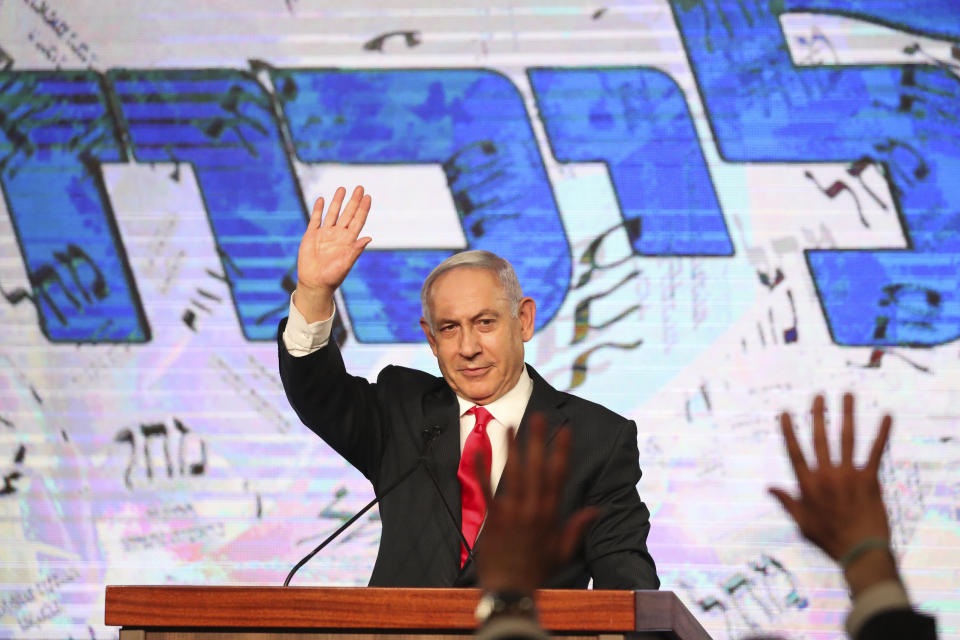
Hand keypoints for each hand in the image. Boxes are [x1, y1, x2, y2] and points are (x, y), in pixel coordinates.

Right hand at [294, 186, 371, 321]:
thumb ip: (356, 250)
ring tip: (342, 189)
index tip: (368, 197)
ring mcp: (325, 234)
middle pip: (347, 214)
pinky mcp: (311, 235)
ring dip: (337, 201)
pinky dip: (318, 209)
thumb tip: (369, 238)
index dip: (363, 209)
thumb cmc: (332, 277)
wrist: (314, 283)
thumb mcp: (346, 263)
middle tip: (360, 188)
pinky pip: (315, 219)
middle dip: (354, 201)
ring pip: (332, 214)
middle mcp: (338, 235)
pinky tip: (321, 200)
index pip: (358, 221)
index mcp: (348, 241)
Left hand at [475, 414, 597, 593]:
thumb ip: (578, 527)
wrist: (510, 589)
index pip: (558, 475)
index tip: (566, 430)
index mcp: (550, 514)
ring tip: (511, 424)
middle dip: (537, 440)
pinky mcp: (491, 518)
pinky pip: (485, 488)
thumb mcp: (563, 551)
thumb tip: (597, 509)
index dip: (562, 451)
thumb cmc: (536, 571)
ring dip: (511, 447)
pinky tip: (479, 450)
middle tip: (539, 416)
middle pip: (535, 467)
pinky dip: (481, 468)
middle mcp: (532, 509)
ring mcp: (511, 512)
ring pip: (512, 473)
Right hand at [769, 394, 892, 566]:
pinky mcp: (870, 479)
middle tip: (818, 396)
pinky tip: (887, 416)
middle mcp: (826, 475)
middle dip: (818, 414)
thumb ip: (787, 501)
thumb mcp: (801, 523)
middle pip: (821, 438)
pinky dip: (882, 433)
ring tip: (847, 395)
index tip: (786, 412)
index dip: (789, 430)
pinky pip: (876, 452)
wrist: (860, 552)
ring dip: (847, 414)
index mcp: (808, 484)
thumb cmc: (829, 539)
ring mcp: (849, 475)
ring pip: (847, 438)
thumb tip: (769, 488)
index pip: (795, 451)